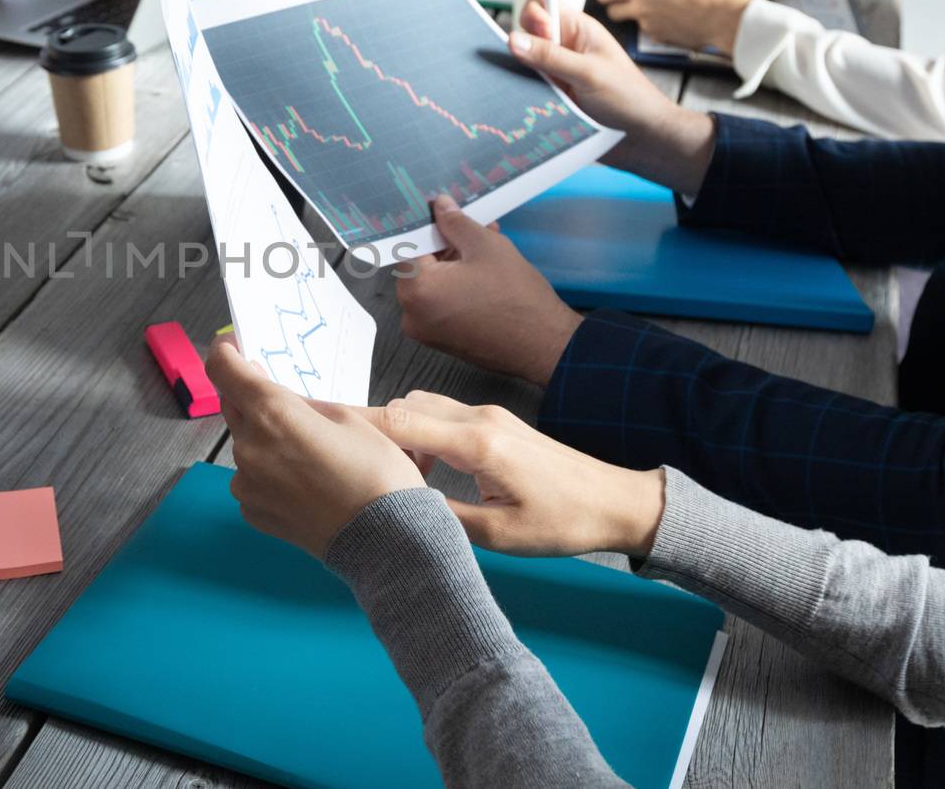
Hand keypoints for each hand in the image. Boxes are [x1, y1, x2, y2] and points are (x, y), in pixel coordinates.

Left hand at [206, 341, 426, 558]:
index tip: (235, 349)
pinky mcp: (252, 511)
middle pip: (233, 407)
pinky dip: (268, 472)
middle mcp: (249, 447)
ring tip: (308, 454)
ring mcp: (246, 483)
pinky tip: (304, 482)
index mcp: (272, 414)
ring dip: (264, 439)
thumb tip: (275, 396)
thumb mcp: (347, 417)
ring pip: (245, 445)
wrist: (388, 540)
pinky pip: (251, 478)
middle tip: (286, 404)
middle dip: (252, 399)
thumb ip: (301, 402)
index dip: (226, 354)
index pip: (223, 370)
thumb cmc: (377, 474)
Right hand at [372, 392, 664, 558]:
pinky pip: (443, 415)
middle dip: (375, 433)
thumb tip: (399, 508)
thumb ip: (443, 517)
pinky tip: (428, 470)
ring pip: (422, 407)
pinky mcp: (496, 421)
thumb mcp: (499, 536)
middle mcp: (480, 418)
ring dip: (401, 434)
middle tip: (361, 470)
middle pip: (404, 406)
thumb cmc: (565, 522)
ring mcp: (489, 415)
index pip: (401, 422)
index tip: (328, 437)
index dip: (359, 427)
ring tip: (399, 477)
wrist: (616, 502)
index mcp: (478, 444)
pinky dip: (422, 433)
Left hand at [396, 195, 582, 386]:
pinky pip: (443, 303)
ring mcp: (427, 332)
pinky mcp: (444, 340)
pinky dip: (458, 285)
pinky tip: (485, 270)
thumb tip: (439, 205)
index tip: (444, 211)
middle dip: (447, 243)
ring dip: (456, 262)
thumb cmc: (514, 295)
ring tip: (487, 242)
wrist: (544, 346)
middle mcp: (412, 315)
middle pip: (421, 267)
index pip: (409, 246)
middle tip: (474, 226)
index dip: (429, 225)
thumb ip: (455, 223)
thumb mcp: (485, 246)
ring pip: (434, 285)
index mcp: (415, 290)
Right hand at [506, 0, 716, 193]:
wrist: (640, 135)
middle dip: (521, 47)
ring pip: (522, 63)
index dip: (533, 16)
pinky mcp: (551, 94)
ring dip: (521, 73)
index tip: (537, 33)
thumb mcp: (588, 73)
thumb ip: (550, 56)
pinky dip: (522, 91)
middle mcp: (564, 47)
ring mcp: (556, 71)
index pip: (542, 6)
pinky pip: (526, 86)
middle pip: (526, 35)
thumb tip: (513, 39)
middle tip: (537, 67)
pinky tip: (529, 100)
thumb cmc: (628, 98)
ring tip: (536, 87)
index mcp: (579, 30)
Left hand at [594, 0, 751, 54]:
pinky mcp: (657, 39)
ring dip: (641, 16)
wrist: (723, 19)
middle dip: (618, 7)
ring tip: (663, 10)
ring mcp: (648, 26)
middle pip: (611, 12)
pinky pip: (649, 31)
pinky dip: (656, 26)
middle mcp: (641, 7)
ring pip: (632, 21)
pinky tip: (673, 20)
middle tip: (631, 2)